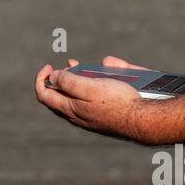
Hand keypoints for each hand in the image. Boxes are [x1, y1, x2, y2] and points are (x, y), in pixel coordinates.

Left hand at [34, 56, 151, 141]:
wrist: (143, 119)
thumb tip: (53, 77)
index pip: (44, 95)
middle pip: (60, 95)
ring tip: (84, 67)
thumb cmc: (117, 102)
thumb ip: (68, 82)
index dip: (41, 79)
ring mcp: (89, 116)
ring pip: (77, 96)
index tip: (49, 66)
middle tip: (69, 65)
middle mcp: (77, 115)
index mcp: (70, 109)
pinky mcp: (102, 115)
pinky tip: (104, 75)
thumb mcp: (90, 88)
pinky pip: (92, 98)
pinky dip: (94, 85)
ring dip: (78, 79)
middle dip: (61, 77)